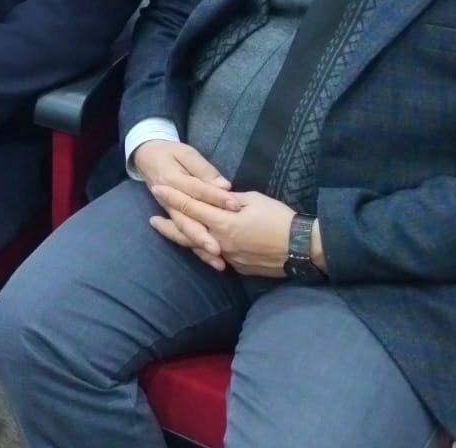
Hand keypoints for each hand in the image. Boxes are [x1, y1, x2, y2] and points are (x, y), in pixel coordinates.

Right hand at [133, 140, 235, 269]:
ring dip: (200, 248)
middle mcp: (168, 201)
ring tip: (218, 263)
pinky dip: (197, 249)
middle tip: (219, 250)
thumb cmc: (170, 153)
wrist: (147, 158)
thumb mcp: (186, 153)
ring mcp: (170, 212)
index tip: (235, 206)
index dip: (216, 198)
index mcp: (172, 179)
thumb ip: (203, 169)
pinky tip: (212, 261)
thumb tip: (223, 185)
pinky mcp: (175, 218)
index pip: (197, 191)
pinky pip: (184, 236)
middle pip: (186, 220)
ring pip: (185, 232)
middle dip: (202, 236)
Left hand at [149, 185, 296, 276]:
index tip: (157, 189)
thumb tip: (216, 198)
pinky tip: (198, 244)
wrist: (303, 248)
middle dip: (168, 224)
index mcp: (222, 222)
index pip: (190, 207)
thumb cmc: (279, 218)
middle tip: (152, 219)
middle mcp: (220, 242)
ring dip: (182, 237)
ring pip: (198, 247)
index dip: (173, 197)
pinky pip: (215, 256)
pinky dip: (203, 248)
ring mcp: (228, 257)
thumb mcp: (253, 200)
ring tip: (168, 231)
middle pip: (187, 232)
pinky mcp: (238, 267)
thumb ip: (228, 200)